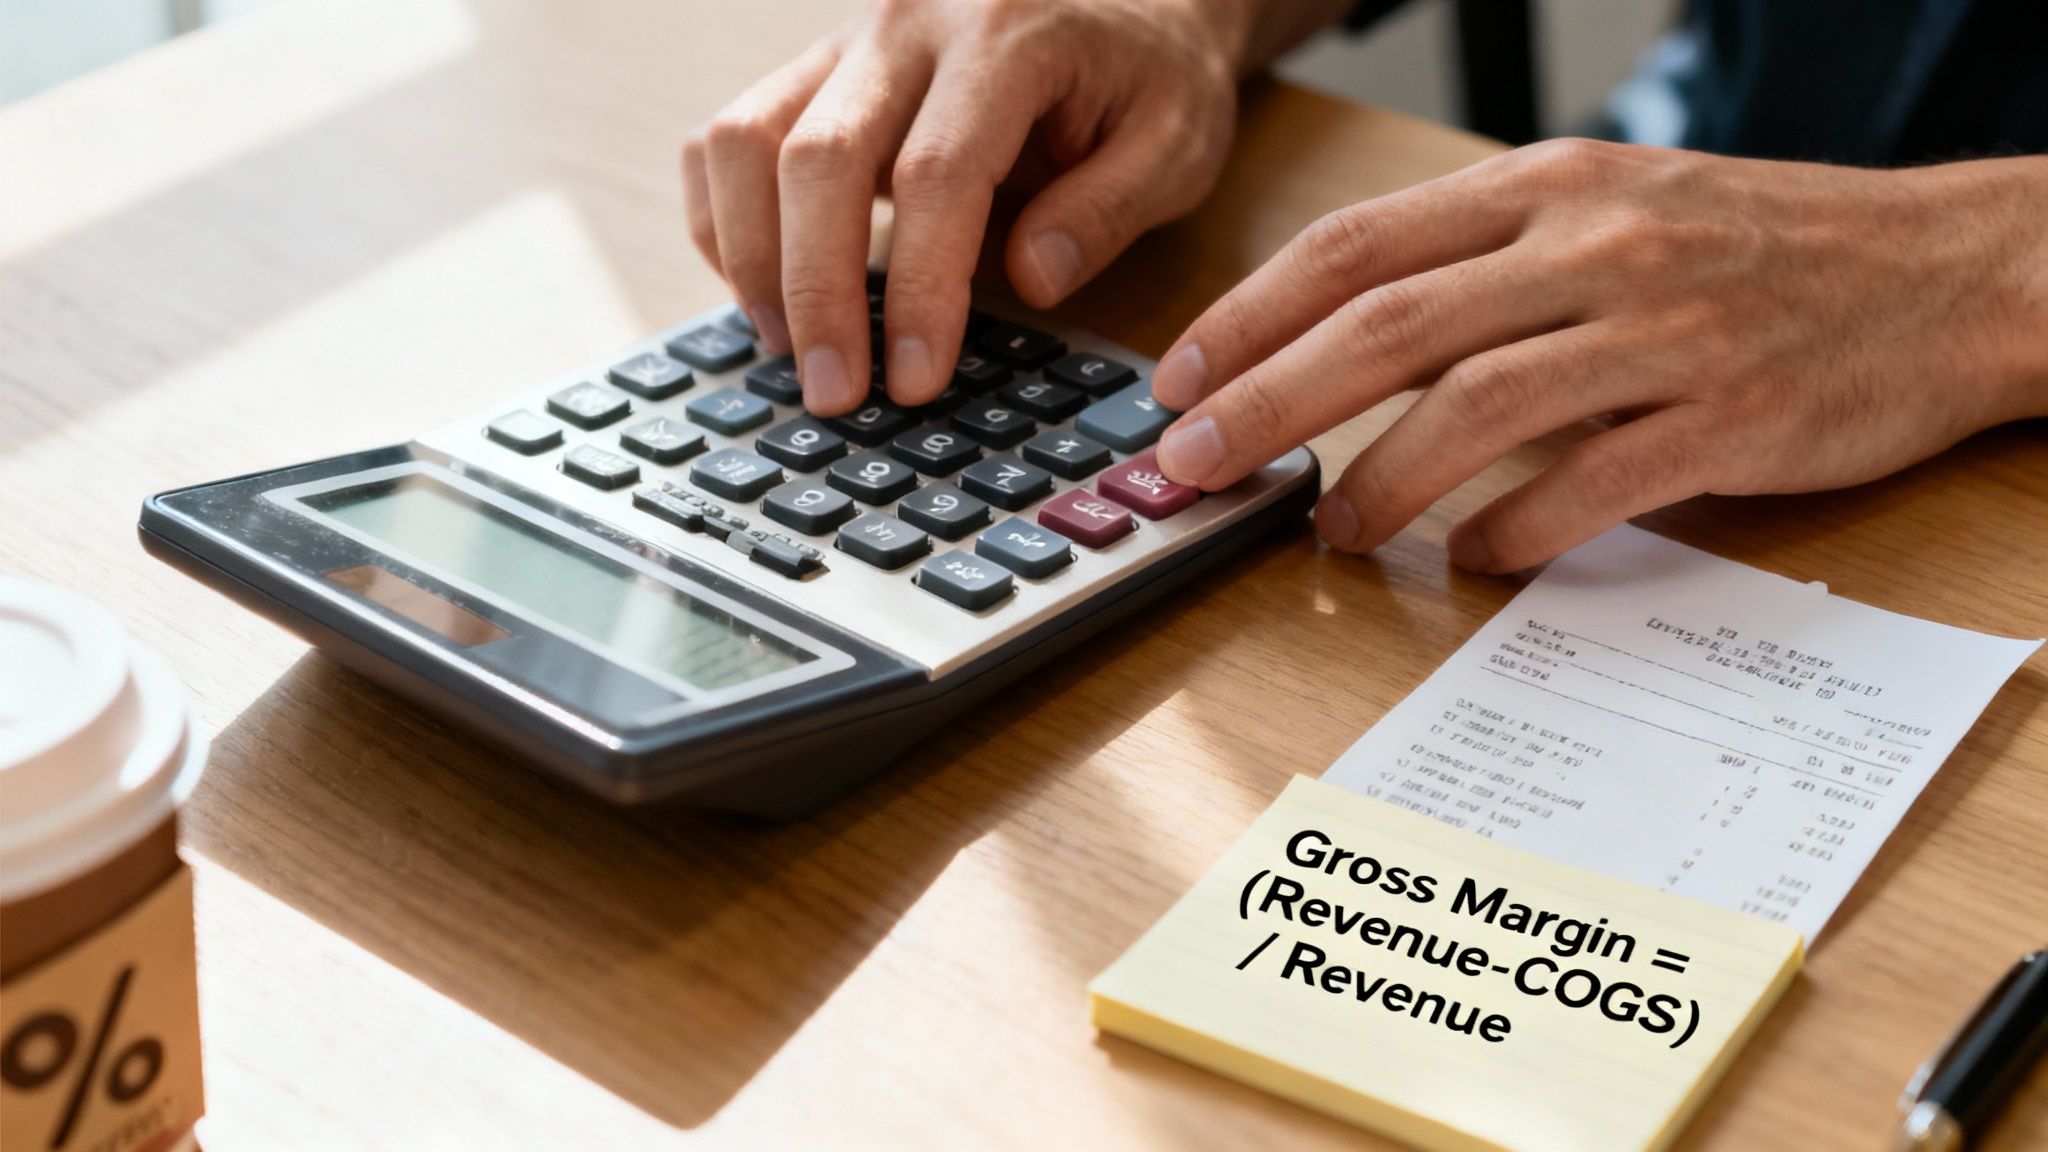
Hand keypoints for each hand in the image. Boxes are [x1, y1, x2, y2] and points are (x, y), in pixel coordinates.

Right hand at [682, 0, 1296, 414]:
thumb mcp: (1177, 138)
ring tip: (791, 351)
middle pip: (817, 157)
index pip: (939, 173)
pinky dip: (725, 217)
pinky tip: (764, 289)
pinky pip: (730, 134)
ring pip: (745, 138)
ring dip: (752, 256)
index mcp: (1008, 36)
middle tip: (835, 396)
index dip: (920, 288)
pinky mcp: (816, 70)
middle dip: (816, 292)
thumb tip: (1029, 280)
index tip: (914, 379)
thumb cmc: (1149, 70)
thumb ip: (1110, 207)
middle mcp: (910, 24)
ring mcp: (848, 42)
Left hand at [1149, 141, 2047, 571]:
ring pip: (1476, 403)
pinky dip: (1516, 529)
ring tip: (1327, 530)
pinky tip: (1476, 561)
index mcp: (1553, 189)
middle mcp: (1595, 246)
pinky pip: (1591, 484)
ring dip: (1380, 477)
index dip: (1252, 313)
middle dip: (1271, 398)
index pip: (1360, 244)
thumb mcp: (1619, 212)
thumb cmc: (1763, 250)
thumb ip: (1492, 267)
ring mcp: (1662, 331)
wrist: (1949, 270)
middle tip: (1196, 463)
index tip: (1180, 376)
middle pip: (1389, 322)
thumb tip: (1353, 352)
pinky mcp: (1726, 416)